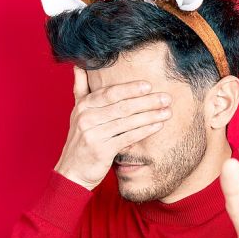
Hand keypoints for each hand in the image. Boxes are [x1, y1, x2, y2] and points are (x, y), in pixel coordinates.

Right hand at [54, 65, 172, 190]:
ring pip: (127, 121)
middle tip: (166, 97)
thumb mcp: (77, 113)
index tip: (149, 86)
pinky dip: (144, 130)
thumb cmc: (80, 141)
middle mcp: (86, 117)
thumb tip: (78, 66)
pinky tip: (158, 126)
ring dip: (150, 115)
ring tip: (167, 111)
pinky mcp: (102, 150)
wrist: (72, 172)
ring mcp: (93, 134)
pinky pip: (128, 137)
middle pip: (122, 106)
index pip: (110, 93)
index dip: (130, 89)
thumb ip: (80, 89)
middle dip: (146, 101)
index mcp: (83, 106)